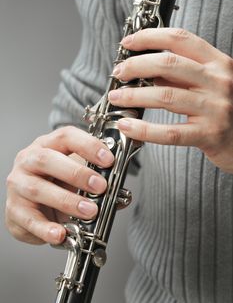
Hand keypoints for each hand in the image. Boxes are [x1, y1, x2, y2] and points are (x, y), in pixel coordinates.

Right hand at [5, 126, 113, 244]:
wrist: (29, 203)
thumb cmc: (54, 183)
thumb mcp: (75, 175)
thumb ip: (96, 181)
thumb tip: (122, 197)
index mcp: (47, 145)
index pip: (66, 136)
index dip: (88, 145)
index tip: (108, 159)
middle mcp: (28, 160)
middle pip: (47, 159)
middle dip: (77, 173)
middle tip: (100, 186)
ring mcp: (18, 184)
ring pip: (38, 189)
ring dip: (67, 201)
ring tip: (90, 211)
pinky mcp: (14, 209)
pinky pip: (29, 219)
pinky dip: (46, 228)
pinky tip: (61, 234)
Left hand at [108, 28, 232, 173]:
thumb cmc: (224, 110)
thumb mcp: (208, 84)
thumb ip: (180, 76)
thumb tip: (145, 69)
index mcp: (218, 63)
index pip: (180, 39)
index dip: (150, 37)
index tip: (128, 42)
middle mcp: (219, 81)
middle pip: (169, 63)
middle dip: (136, 65)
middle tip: (119, 72)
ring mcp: (216, 108)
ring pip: (165, 96)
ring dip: (134, 95)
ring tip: (116, 97)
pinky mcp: (209, 134)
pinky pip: (170, 132)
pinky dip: (144, 129)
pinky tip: (127, 126)